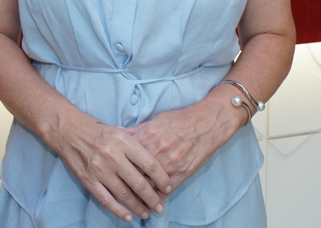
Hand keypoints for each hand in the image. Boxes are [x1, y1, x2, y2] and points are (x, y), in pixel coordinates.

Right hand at [50, 115, 172, 221]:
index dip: (161, 178)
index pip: (149, 164)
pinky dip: (118, 211)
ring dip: (137, 206)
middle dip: (152, 198)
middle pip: (139, 182)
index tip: (167, 187)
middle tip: (159, 207)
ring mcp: (99, 169)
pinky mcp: (88, 179)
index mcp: (124, 141)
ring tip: (146, 213)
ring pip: (124, 194)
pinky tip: (128, 216)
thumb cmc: (97, 129)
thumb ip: (137, 143)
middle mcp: (113, 156)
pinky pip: (106, 199)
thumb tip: (157, 157)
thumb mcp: (119, 130)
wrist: (68, 130)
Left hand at [126, 88, 246, 191]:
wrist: (207, 123)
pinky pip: (166, 189)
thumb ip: (136, 130)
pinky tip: (153, 200)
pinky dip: (158, 196)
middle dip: (127, 182)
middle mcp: (156, 151)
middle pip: (134, 172)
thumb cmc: (180, 120)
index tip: (113, 172)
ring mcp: (169, 164)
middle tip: (122, 189)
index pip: (125, 156)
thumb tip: (117, 132)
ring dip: (141, 192)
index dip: (118, 166)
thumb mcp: (155, 120)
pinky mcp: (182, 173)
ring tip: (136, 199)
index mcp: (146, 136)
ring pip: (149, 184)